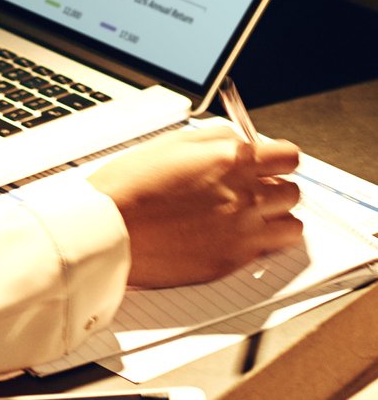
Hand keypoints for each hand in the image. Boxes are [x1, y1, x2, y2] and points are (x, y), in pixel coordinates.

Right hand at [87, 123, 302, 286]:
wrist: (107, 231)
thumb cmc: (127, 187)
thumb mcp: (168, 144)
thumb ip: (213, 140)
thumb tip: (238, 141)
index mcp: (230, 161)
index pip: (288, 156)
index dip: (277, 160)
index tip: (267, 164)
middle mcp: (245, 195)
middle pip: (292, 192)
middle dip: (274, 189)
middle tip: (249, 191)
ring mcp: (243, 230)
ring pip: (291, 225)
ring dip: (274, 219)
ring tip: (248, 218)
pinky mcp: (233, 259)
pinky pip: (268, 251)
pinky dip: (259, 243)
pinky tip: (233, 236)